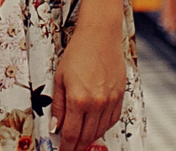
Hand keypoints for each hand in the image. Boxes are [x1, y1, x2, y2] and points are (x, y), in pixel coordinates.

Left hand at [53, 15, 127, 150]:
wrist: (100, 35)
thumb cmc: (78, 52)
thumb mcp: (59, 78)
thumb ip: (57, 105)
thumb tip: (55, 127)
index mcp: (78, 100)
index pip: (71, 134)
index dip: (66, 147)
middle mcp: (96, 103)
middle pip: (86, 136)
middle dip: (77, 146)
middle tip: (70, 148)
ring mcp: (110, 100)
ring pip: (100, 131)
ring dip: (90, 138)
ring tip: (81, 140)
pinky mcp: (120, 96)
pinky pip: (112, 120)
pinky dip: (103, 127)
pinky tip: (96, 127)